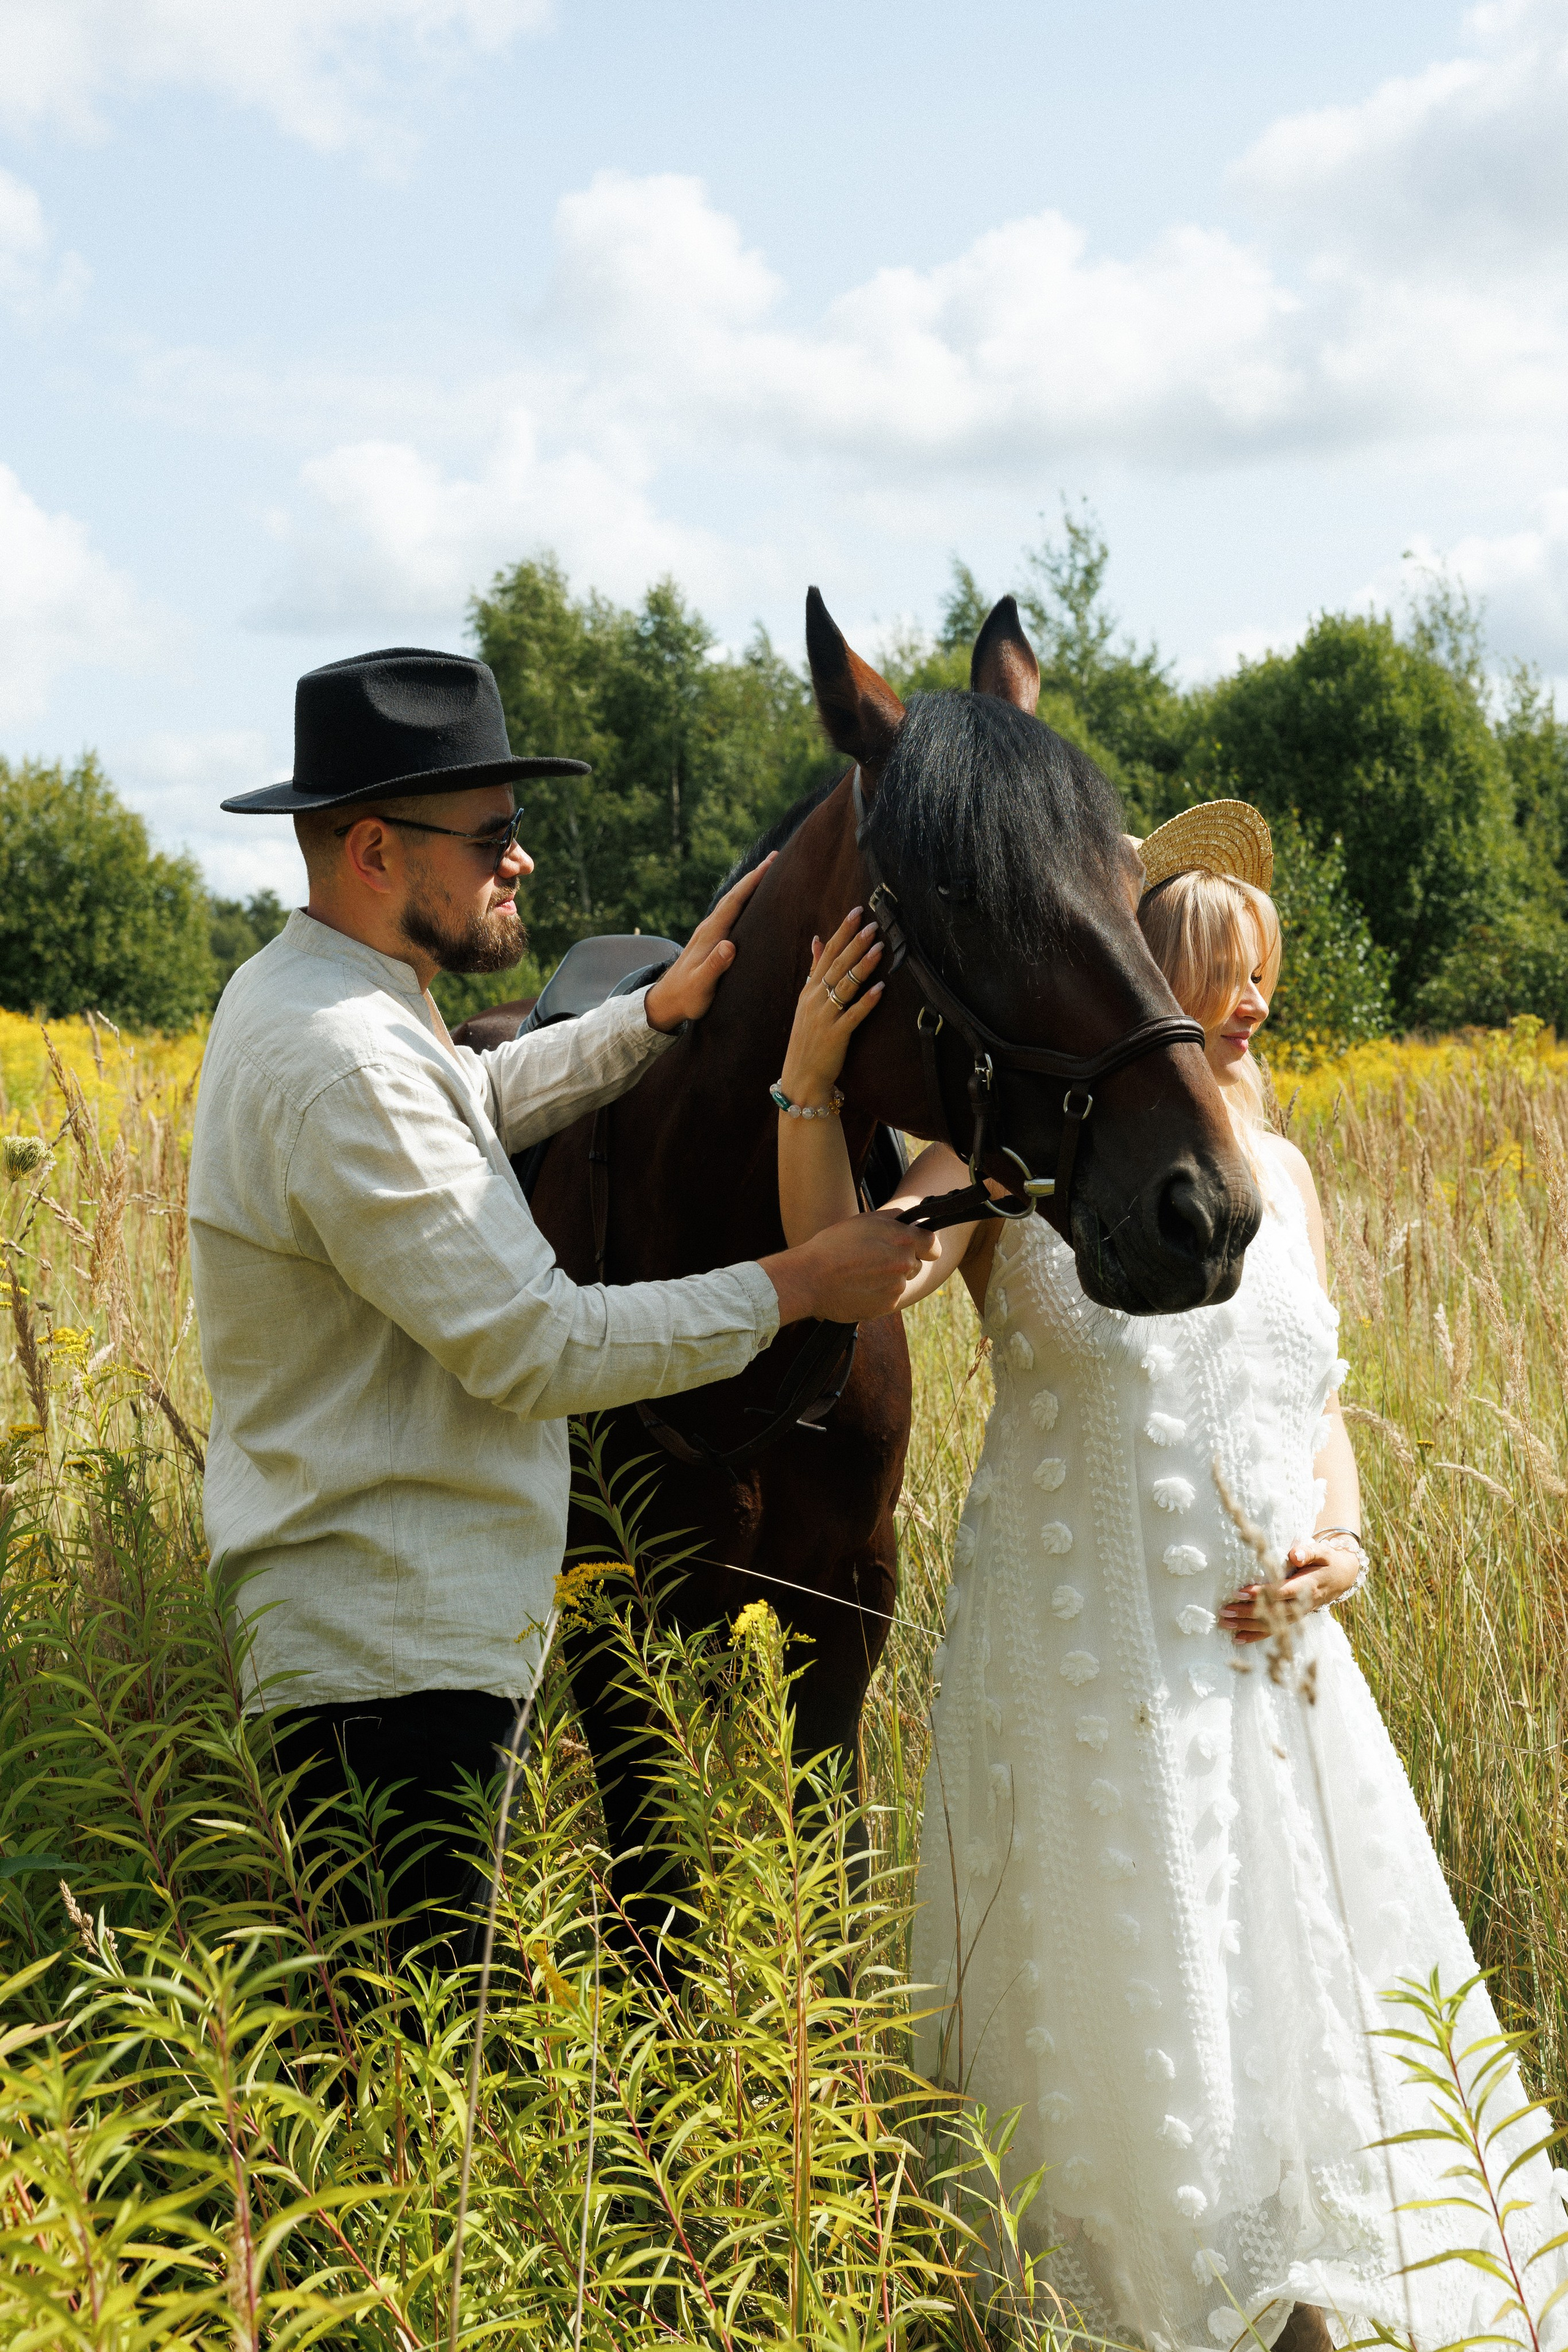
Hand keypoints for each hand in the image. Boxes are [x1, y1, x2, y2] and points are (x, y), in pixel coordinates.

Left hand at [644, 855, 774, 1032]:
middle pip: (734, 895)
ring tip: (767, 872)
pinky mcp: (710, 938)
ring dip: (748, 885)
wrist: (666, 1001)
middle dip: (754, 876)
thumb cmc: (687, 996)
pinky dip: (742, 899)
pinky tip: (750, 899)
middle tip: (774, 857)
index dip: (752, 883)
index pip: (734, 902)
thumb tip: (729, 945)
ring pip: (731, 901)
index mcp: (710, 935)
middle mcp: (709, 927)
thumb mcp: (702, 984)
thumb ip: (715, 965)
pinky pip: (729, 911)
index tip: (769, 865)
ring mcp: (708, 931)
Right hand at [760, 1207, 938, 1326]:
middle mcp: (904, 1264)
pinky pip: (890, 1298)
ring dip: (889, 1279)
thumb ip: (893, 1218)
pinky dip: (878, 1294)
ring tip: (862, 1275)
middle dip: (901, 1262)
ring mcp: (897, 1287)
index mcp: (902, 1240)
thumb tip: (909, 1220)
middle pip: (916, 1264)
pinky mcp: (887, 1306)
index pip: (932, 1244)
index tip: (921, 1250)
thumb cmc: (833, 1245)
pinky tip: (858, 1288)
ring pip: (901, 1282)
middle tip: (875, 1260)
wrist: (810, 1278)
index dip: (926, 1247)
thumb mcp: (863, 1220)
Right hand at [778, 909, 884, 1103]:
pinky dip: (866, 1002)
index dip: (842, 932)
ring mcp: (824, 1017)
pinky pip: (853, 1015)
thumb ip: (815, 969)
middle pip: (837, 965)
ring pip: (845, 986)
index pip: (827, 953)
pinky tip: (880, 989)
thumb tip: (818, 940)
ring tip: (879, 948)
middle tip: (873, 924)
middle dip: (855, 943)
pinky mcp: (835, 1035)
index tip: (857, 912)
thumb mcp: (807, 1000)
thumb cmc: (808, 1038)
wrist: (801, 1076)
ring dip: (862, 966)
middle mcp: (815, 999)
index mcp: (810, 988)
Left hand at [1218, 1536, 1359, 1642]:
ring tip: (1224, 1623)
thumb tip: (1295, 1554)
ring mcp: (1299, 1615)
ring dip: (1247, 1626)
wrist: (1341, 1577)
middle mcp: (1303, 1604)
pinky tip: (1238, 1638)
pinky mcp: (1294, 1620)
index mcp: (1309, 1586)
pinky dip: (1256, 1636)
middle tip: (1225, 1610)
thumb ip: (1308, 1551)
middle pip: (1273, 1612)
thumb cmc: (1326, 1560)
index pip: (1282, 1592)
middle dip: (1247, 1612)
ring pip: (1272, 1625)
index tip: (1240, 1593)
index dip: (1262, 1594)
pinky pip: (1275, 1632)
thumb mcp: (1321, 1551)